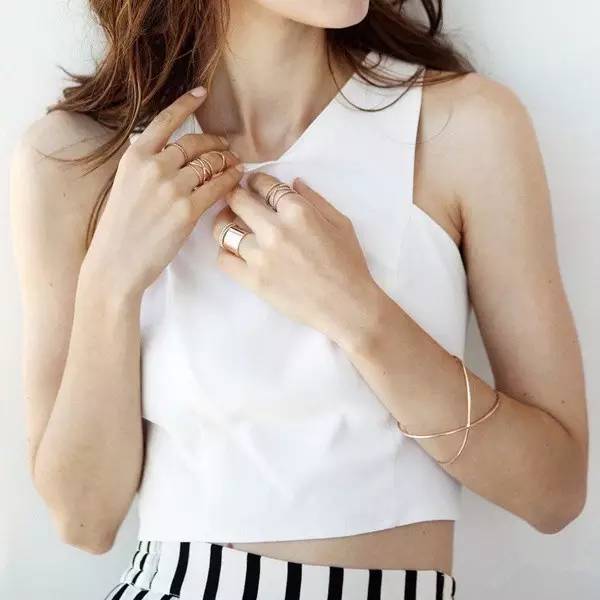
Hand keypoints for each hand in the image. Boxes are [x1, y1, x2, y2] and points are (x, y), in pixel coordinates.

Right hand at [82, 87, 243, 299]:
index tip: (202, 93)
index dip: (186, 104)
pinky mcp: (187, 211)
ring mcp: (172, 188)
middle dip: (215, 142)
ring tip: (236, 162)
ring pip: (210, 164)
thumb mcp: (125, 185)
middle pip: (195, 143)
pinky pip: (218, 187)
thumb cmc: (120, 228)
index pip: (166, 121)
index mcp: (135, 157)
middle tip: (227, 146)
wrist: (116, 263)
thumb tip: (175, 155)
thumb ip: (147, 165)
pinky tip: (237, 177)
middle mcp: (154, 167)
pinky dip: (231, 179)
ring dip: (227, 161)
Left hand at [212, 172, 382, 346]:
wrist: (347, 307)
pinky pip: (223, 259)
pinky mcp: (253, 280)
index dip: (256, 180)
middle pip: (237, 200)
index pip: (265, 184)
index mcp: (298, 212)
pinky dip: (225, 252)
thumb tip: (293, 183)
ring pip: (223, 229)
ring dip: (224, 223)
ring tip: (229, 224)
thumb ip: (315, 200)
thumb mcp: (341, 223)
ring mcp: (261, 256)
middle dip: (235, 195)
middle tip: (236, 200)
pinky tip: (234, 251)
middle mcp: (275, 230)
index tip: (253, 184)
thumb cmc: (349, 265)